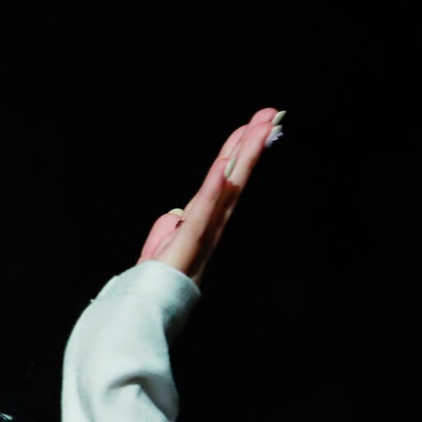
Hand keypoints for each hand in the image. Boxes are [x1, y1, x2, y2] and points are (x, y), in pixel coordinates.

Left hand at [138, 106, 281, 285]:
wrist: (151, 306)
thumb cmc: (158, 279)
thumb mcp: (164, 243)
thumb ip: (170, 225)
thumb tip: (176, 214)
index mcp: (206, 220)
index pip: (226, 179)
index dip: (240, 152)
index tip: (255, 126)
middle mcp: (212, 222)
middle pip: (235, 176)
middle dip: (252, 144)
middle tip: (270, 115)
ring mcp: (205, 230)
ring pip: (228, 186)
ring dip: (243, 156)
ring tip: (258, 128)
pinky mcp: (191, 239)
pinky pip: (203, 210)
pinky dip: (213, 188)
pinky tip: (224, 168)